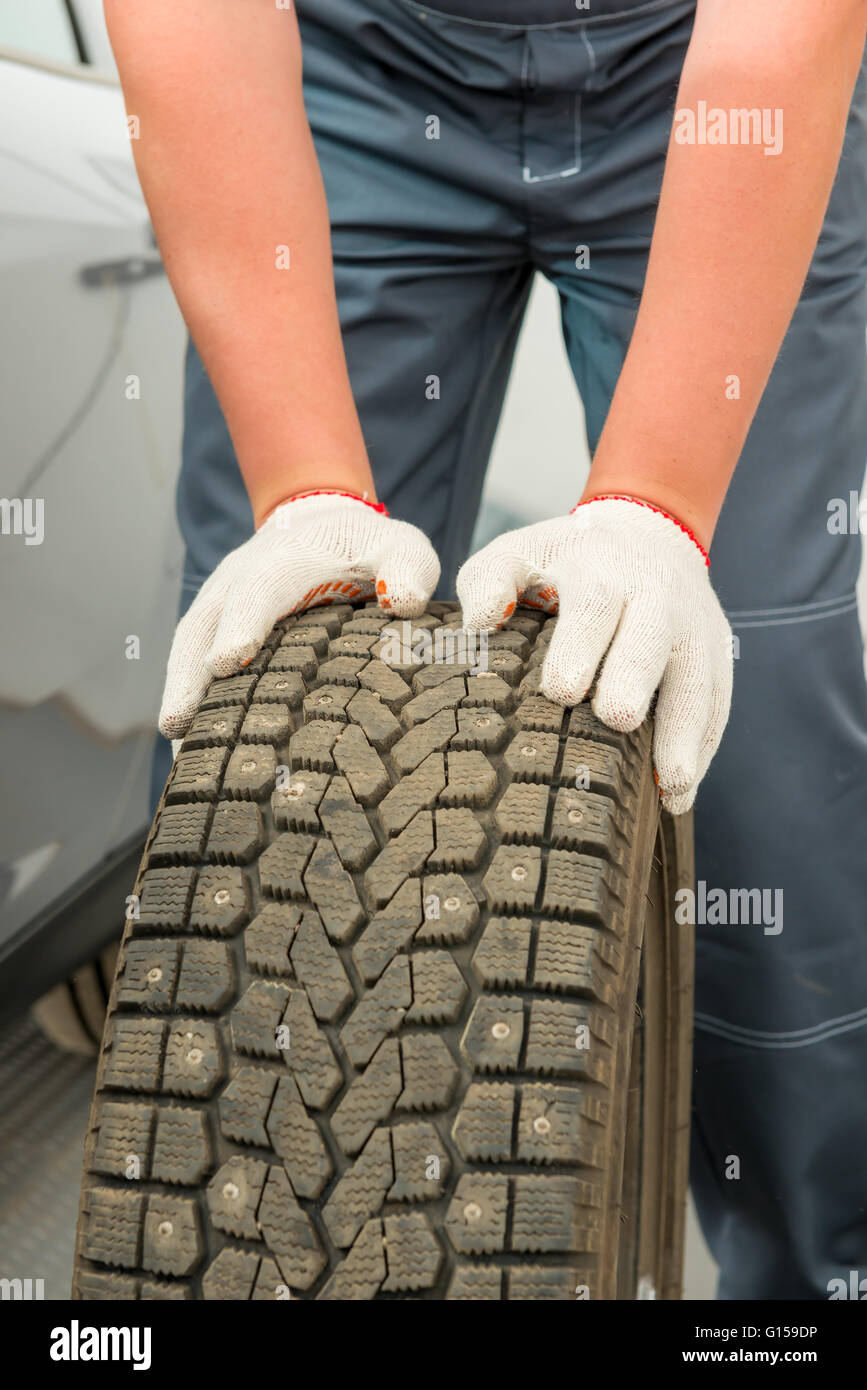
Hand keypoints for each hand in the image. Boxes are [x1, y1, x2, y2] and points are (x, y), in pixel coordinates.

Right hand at [160, 492, 439, 736]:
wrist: (324, 525)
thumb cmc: (369, 548)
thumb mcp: (402, 548)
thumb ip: (408, 569)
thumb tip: (403, 604)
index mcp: (283, 561)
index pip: (256, 591)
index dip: (240, 626)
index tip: (224, 664)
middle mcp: (238, 579)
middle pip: (203, 625)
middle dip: (189, 673)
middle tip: (177, 725)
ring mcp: (220, 602)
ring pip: (188, 646)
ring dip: (178, 694)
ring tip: (177, 750)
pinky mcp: (214, 625)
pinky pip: (190, 659)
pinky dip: (186, 697)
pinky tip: (188, 746)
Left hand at [457, 496, 731, 813]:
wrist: (647, 536)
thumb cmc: (565, 562)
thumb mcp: (519, 553)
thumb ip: (489, 582)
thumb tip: (480, 623)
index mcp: (602, 572)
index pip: (595, 605)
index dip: (581, 647)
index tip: (561, 691)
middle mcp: (656, 598)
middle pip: (652, 640)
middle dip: (636, 681)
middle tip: (617, 721)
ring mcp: (694, 629)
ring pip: (697, 680)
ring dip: (685, 734)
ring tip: (670, 785)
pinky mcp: (717, 656)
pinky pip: (717, 704)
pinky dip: (702, 750)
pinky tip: (678, 795)